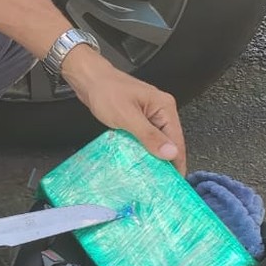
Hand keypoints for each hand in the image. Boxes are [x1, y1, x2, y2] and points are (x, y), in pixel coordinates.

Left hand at [62, 47, 186, 173]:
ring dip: (154, 158)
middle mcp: (161, 111)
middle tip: (162, 185)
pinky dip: (143, 151)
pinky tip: (139, 163)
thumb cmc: (107, 93)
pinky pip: (145, 139)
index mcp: (165, 107)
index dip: (177, 161)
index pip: (177, 139)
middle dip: (166, 162)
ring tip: (152, 179)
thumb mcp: (128, 117)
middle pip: (169, 142)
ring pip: (156, 142)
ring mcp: (149, 115)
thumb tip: (170, 152)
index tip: (176, 182)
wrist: (89, 79)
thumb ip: (149, 135)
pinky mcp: (138, 119)